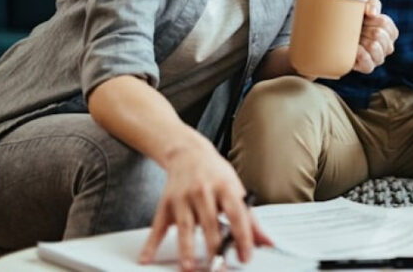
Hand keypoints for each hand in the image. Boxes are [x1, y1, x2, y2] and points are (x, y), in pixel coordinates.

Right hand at [138, 136, 270, 270]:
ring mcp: (183, 197)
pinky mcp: (166, 203)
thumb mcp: (236, 189)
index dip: (242, 236)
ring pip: (185, 225)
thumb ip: (250, 218)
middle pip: (210, 222)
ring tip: (189, 267)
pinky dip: (151, 243)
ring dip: (186, 248)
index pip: (236, 214)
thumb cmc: (215, 173)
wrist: (188, 152)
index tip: (245, 255)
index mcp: (225, 187)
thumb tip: (266, 241)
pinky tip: (147, 258)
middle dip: (214, 248)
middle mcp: (204, 191)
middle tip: (218, 267)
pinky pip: (157, 226)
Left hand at [351, 0, 397, 73]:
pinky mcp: (368, 68)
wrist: (338, 36)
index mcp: (391, 32)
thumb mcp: (364, 7)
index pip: (384, 23)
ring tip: (355, 39)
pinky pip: (369, 65)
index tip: (363, 19)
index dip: (370, 19)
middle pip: (378, 34)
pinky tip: (355, 48)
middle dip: (364, 29)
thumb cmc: (355, 21)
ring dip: (361, 41)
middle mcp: (388, 47)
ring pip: (374, 48)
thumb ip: (372, 4)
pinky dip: (360, 55)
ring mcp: (379, 58)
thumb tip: (373, 13)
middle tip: (357, 30)